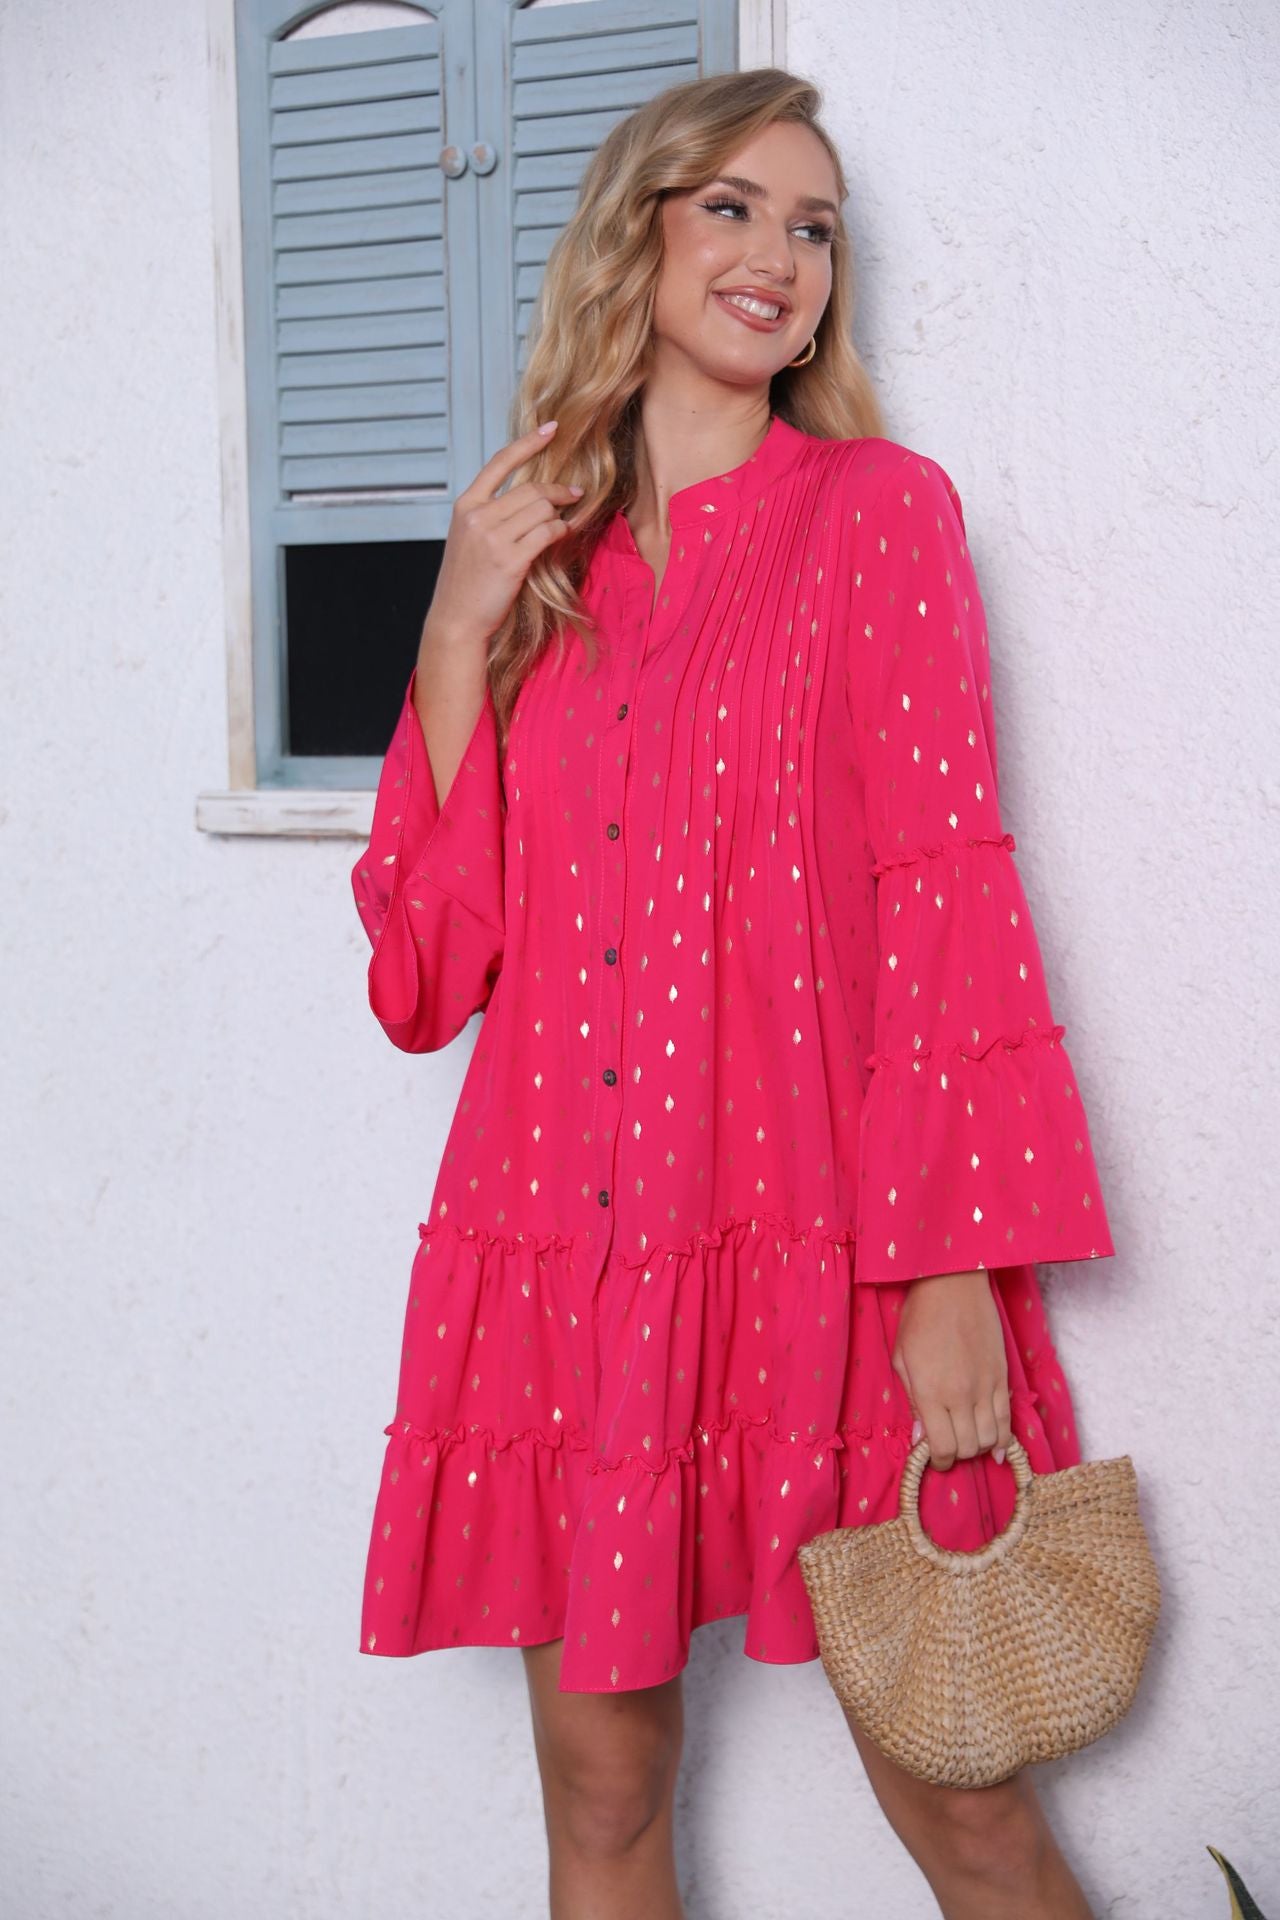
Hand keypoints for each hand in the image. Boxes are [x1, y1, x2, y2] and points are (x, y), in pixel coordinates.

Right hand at [426, 420, 583, 647]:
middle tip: (575, 492)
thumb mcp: (468, 538)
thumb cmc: (466, 581)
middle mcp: (477, 516)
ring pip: (542, 510)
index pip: (500, 462)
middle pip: (530, 489)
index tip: (551, 429)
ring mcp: (493, 538)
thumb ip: (490, 514)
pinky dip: (561, 531)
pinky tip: (563, 535)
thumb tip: (528, 498)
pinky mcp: (510, 560)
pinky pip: (547, 533)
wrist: (457, 618)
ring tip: (564, 522)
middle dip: (558, 490)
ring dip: (559, 515)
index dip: (529, 442)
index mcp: (466, 505)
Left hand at [891, 1270, 1012, 1470]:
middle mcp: (962, 1395)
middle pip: (968, 1448)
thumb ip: (913, 1401)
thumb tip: (920, 1437)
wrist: (954, 1283)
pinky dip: (1004, 1438)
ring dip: (979, 1447)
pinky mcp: (1003, 1377)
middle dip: (957, 1455)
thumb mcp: (902, 1359)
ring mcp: (987, 1387)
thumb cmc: (919, 1317)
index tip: (934, 1458)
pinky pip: (1008, 1419)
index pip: (942, 1447)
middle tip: (948, 1446)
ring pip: (991, 1439)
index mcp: (932, 1392)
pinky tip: (997, 1446)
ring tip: (968, 1441)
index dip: (938, 1461)